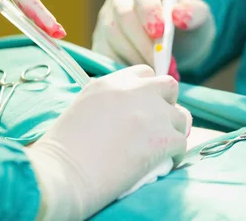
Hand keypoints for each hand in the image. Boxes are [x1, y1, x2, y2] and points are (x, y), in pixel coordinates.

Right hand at [25, 65, 189, 219]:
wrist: (65, 172)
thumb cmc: (63, 148)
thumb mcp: (83, 107)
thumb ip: (109, 101)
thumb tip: (126, 113)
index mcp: (113, 82)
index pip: (144, 74)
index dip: (147, 90)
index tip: (144, 106)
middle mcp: (137, 92)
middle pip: (169, 86)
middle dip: (167, 103)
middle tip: (158, 124)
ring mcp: (153, 114)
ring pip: (181, 116)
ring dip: (174, 129)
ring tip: (163, 146)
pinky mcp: (164, 139)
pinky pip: (182, 143)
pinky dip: (176, 154)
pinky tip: (164, 163)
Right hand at [92, 0, 214, 78]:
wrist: (174, 43)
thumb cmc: (185, 26)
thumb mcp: (198, 17)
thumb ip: (195, 13)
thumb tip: (180, 16)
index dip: (150, 13)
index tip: (162, 32)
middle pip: (123, 17)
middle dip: (142, 42)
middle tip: (161, 64)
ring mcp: (106, 19)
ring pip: (113, 37)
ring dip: (134, 58)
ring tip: (156, 74)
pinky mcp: (100, 41)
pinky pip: (104, 54)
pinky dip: (121, 67)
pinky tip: (140, 78)